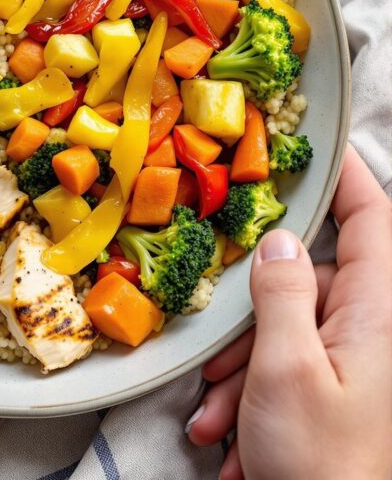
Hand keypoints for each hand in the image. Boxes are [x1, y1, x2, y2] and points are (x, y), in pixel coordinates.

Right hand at [186, 145, 391, 478]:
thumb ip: (282, 295)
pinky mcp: (340, 390)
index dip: (348, 177)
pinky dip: (253, 395)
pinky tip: (231, 435)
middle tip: (218, 365)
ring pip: (289, 330)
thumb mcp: (287, 371)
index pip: (373, 220)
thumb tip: (280, 241)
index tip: (318, 145)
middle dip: (253, 320)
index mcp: (379, 314)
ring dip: (244, 369)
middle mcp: (374, 331)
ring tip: (219, 416)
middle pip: (309, 284)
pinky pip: (288, 367)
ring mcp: (358, 363)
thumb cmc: (323, 463)